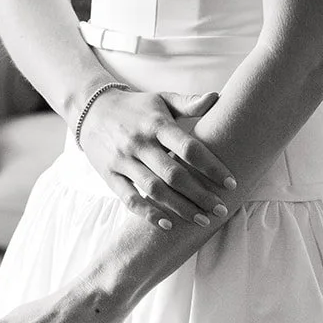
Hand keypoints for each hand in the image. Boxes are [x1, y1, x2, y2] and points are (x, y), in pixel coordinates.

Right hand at [78, 87, 236, 229]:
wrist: (91, 108)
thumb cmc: (136, 106)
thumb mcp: (161, 99)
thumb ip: (189, 102)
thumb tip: (216, 97)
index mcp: (157, 123)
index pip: (189, 148)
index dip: (212, 166)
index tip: (231, 183)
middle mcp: (140, 142)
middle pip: (175, 174)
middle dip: (200, 194)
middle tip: (221, 209)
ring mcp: (123, 160)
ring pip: (155, 190)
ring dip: (181, 208)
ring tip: (203, 220)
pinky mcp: (109, 175)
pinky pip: (130, 199)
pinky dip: (148, 214)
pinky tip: (168, 224)